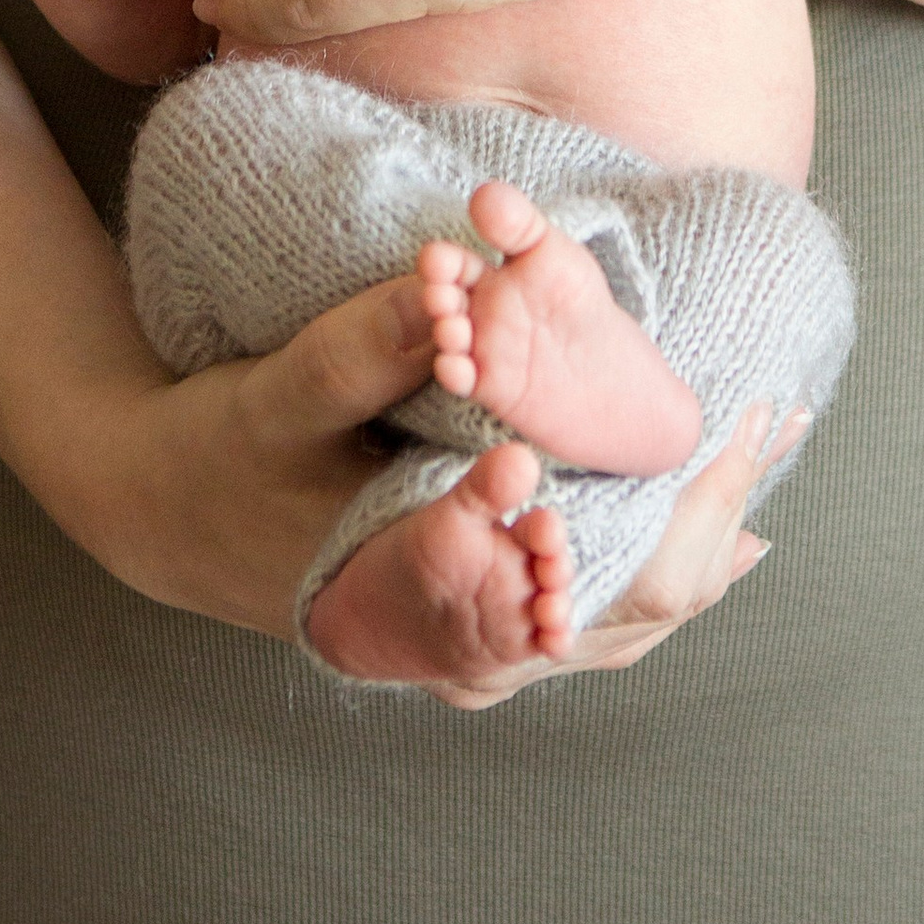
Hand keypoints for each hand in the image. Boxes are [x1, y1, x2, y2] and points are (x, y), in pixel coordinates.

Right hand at [51, 271, 783, 704]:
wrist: (160, 507)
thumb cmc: (217, 450)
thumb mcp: (278, 392)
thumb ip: (362, 347)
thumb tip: (449, 283)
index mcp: (410, 590)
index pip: (557, 575)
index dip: (641, 501)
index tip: (711, 420)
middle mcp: (449, 637)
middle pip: (615, 611)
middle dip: (700, 519)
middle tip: (763, 422)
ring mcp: (466, 640)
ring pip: (616, 622)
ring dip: (694, 546)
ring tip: (760, 457)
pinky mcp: (473, 618)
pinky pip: (591, 614)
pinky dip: (655, 571)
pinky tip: (718, 537)